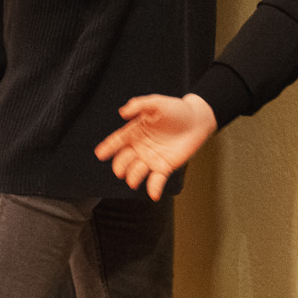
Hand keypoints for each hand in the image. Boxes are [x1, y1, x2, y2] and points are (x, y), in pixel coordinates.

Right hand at [96, 93, 217, 200]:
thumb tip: (122, 113)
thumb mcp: (156, 103)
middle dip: (120, 166)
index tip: (100, 154)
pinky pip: (156, 180)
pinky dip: (154, 188)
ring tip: (132, 182)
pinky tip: (153, 194)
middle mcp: (140, 147)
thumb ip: (139, 105)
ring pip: (137, 171)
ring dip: (133, 177)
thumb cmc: (176, 109)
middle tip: (119, 171)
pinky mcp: (165, 167)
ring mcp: (151, 158)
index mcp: (135, 131)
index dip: (108, 147)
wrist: (198, 120)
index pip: (118, 141)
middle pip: (124, 159)